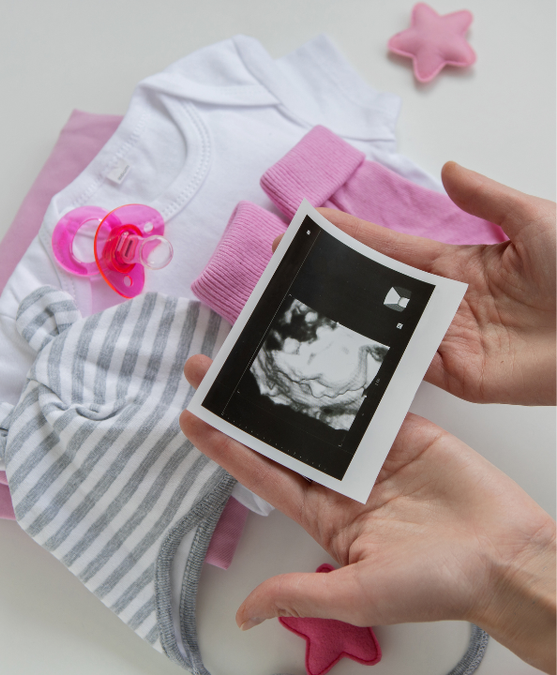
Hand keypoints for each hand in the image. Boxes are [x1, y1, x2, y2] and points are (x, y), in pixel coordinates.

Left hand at [180, 354, 555, 672]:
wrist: (509, 563)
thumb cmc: (439, 587)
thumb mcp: (359, 596)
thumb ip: (299, 594)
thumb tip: (244, 615)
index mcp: (322, 514)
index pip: (259, 473)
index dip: (224, 445)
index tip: (190, 416)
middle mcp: (339, 481)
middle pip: (277, 434)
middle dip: (241, 403)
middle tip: (205, 366)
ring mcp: (371, 454)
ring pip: (315, 411)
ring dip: (284, 381)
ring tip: (248, 348)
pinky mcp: (405, 432)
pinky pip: (366, 400)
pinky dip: (341, 378)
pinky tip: (312, 350)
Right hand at [311, 162, 554, 404]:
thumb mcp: (540, 221)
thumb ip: (489, 199)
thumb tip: (447, 171)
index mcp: (463, 264)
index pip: (393, 248)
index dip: (352, 236)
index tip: (310, 226)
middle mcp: (448, 303)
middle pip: (377, 290)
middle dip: (330, 279)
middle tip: (282, 269)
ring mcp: (451, 341)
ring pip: (383, 328)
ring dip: (342, 320)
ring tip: (293, 310)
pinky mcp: (461, 377)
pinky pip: (409, 369)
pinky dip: (375, 361)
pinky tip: (337, 351)